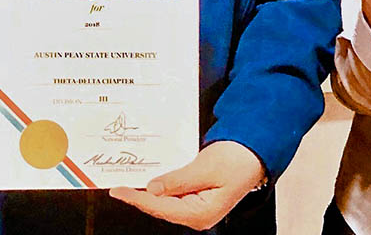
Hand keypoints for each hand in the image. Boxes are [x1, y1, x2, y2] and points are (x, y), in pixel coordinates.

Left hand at [108, 141, 264, 230]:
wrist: (253, 153)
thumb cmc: (236, 160)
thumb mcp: (205, 167)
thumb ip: (178, 181)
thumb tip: (152, 190)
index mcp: (202, 213)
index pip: (162, 208)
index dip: (138, 199)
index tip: (119, 191)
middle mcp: (198, 216)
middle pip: (160, 208)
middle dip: (139, 198)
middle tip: (117, 187)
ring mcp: (196, 208)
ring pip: (164, 203)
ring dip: (146, 194)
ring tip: (126, 185)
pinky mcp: (195, 199)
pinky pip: (172, 196)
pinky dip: (158, 189)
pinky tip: (146, 182)